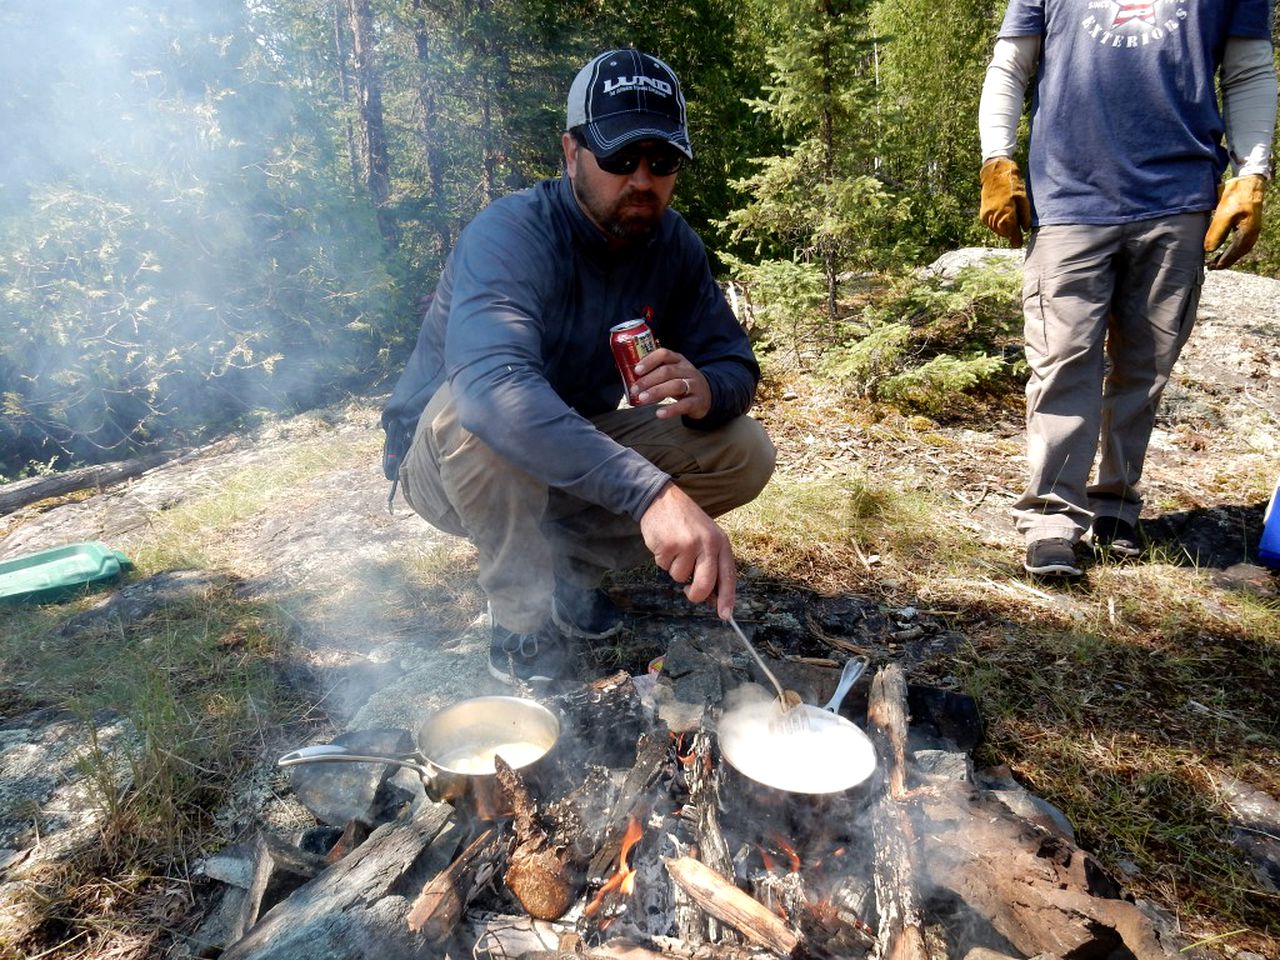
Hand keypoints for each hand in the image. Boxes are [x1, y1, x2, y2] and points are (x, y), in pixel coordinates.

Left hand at [631, 348, 710, 419]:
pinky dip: (671, 409)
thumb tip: (628, 378)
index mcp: (678, 360)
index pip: (664, 354)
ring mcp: (694, 385)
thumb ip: (655, 373)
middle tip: (634, 389)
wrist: (708, 395)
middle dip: (648, 380)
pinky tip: (659, 414)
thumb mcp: (672, 373)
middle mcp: (687, 370)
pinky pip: (685, 404)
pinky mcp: (698, 401)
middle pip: (667, 371)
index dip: (649, 361)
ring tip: (642, 399)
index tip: (636, 370)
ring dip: (656, 391)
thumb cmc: (683, 382)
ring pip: (675, 385)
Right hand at [639, 482, 736, 617]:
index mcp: (721, 542)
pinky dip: (662, 559)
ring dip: (674, 568)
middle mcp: (707, 544)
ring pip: (680, 578)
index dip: (727, 598)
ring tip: (675, 548)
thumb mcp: (706, 538)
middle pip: (705, 585)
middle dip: (695, 595)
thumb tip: (712, 598)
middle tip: (688, 593)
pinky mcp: (668, 545)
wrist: (662, 499)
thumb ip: (711, 564)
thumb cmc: (686, 522)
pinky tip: (665, 543)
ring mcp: (688, 544)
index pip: (728, 576)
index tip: (725, 615)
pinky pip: (664, 567)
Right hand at [979, 157, 1031, 247]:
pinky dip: (998, 225)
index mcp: (1006, 212)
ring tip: (1011, 225)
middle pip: (1004, 233)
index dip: (1016, 239)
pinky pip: (991, 225)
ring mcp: (987, 216)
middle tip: (1017, 234)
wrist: (994, 173)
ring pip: (997, 230)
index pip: (1011, 232)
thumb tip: (1025, 230)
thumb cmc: (1011, 183)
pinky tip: (1003, 219)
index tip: (1019, 245)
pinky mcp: (983, 214)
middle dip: (1011, 234)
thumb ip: (1025, 215)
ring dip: (1004, 230)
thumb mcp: (1023, 197)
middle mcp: (994, 216)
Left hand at [1204, 174, 1265, 270]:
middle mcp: (1253, 232)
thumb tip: (1209, 250)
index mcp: (1248, 231)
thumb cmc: (1236, 195)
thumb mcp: (1223, 214)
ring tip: (1215, 261)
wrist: (1248, 181)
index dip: (1222, 261)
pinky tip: (1225, 250)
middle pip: (1239, 253)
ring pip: (1241, 249)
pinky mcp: (1250, 225)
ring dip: (1229, 256)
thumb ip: (1216, 233)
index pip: (1234, 252)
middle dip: (1225, 261)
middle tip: (1211, 267)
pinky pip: (1243, 242)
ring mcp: (1253, 229)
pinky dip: (1234, 249)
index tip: (1211, 267)